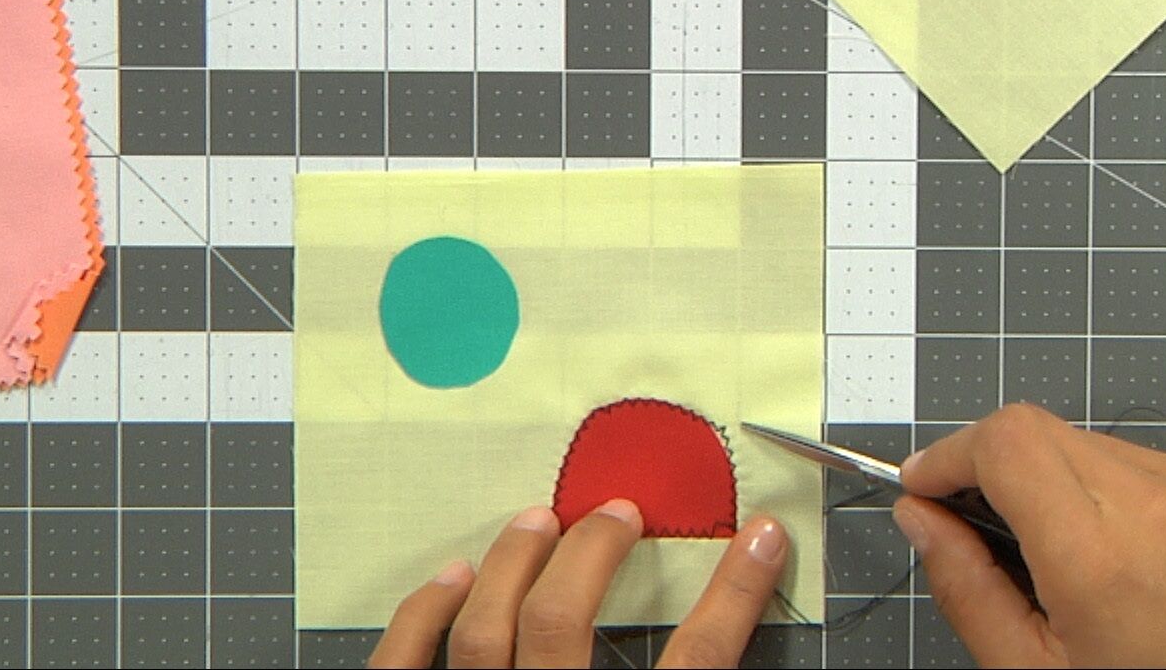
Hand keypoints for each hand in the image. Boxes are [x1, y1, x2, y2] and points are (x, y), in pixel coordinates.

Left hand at [369, 500, 789, 668]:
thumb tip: (734, 614)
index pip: (699, 661)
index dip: (735, 593)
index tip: (761, 536)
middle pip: (564, 623)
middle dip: (592, 553)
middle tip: (618, 511)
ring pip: (484, 633)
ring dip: (511, 566)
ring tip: (539, 521)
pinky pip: (404, 666)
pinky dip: (422, 617)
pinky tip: (449, 578)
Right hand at [896, 404, 1165, 668]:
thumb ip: (966, 588)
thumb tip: (921, 518)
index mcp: (1098, 558)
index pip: (1003, 441)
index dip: (950, 454)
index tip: (927, 484)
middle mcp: (1156, 504)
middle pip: (1038, 431)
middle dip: (997, 470)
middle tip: (985, 529)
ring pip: (1089, 442)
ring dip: (1060, 482)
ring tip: (1074, 558)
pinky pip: (1145, 457)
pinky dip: (1119, 492)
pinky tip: (1132, 552)